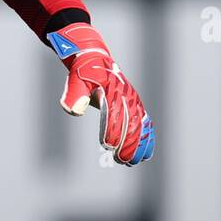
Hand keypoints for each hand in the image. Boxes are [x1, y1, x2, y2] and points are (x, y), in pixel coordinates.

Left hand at [48, 23, 154, 165]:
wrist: (95, 59)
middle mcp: (127, 96)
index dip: (112, 131)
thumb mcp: (76, 79)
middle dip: (127, 144)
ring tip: (134, 162)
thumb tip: (74, 111)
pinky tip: (146, 153)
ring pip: (140, 126)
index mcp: (113, 91)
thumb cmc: (84, 72)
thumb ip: (74, 94)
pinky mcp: (135, 104)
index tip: (108, 146)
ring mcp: (133, 101)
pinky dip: (147, 137)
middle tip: (122, 160)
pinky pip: (145, 122)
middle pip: (130, 123)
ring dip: (139, 145)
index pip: (114, 115)